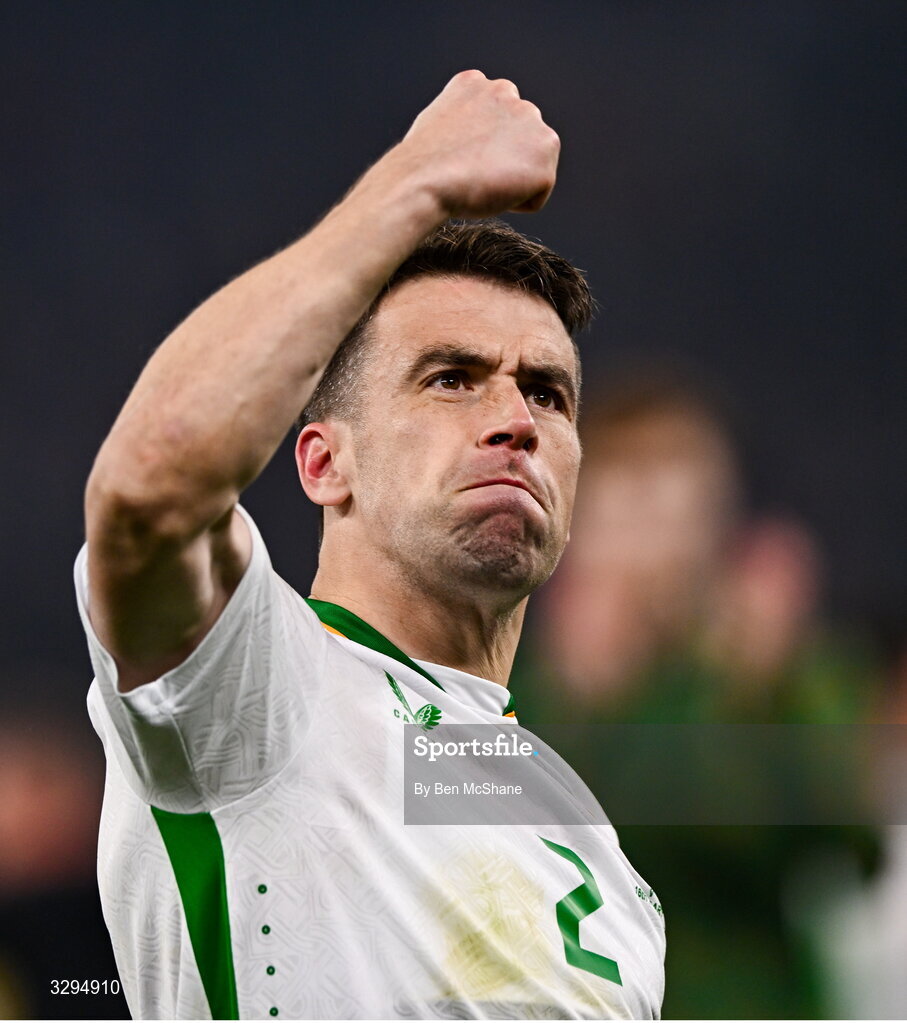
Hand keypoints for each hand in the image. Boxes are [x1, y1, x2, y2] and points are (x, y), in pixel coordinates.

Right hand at [399, 69, 559, 217]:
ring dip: (511, 182)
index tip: (458, 164)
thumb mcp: (437, 130)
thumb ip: (464, 128)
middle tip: (471, 175)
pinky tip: (491, 192)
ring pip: (530, 168)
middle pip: (517, 145)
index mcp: (476, 84)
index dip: (476, 156)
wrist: (424, 179)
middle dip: (501, 164)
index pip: (491, 127)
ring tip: (481, 182)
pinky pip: (536, 196)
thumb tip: (470, 148)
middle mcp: (507, 92)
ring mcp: (530, 118)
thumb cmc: (421, 169)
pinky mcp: (546, 149)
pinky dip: (517, 204)